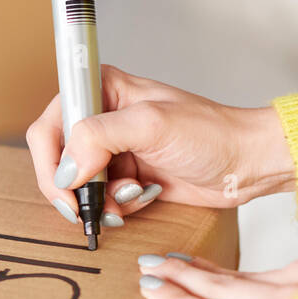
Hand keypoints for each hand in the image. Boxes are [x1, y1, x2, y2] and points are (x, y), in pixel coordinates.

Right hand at [26, 65, 295, 227]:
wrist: (246, 163)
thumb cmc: (211, 133)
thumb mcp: (152, 125)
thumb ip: (99, 137)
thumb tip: (67, 169)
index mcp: (101, 90)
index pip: (50, 125)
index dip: (52, 161)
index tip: (67, 189)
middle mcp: (102, 117)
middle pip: (58, 161)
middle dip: (78, 189)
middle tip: (92, 208)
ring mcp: (113, 149)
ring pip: (79, 186)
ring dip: (102, 201)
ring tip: (132, 198)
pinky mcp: (126, 175)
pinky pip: (102, 199)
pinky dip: (118, 207)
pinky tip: (145, 197)